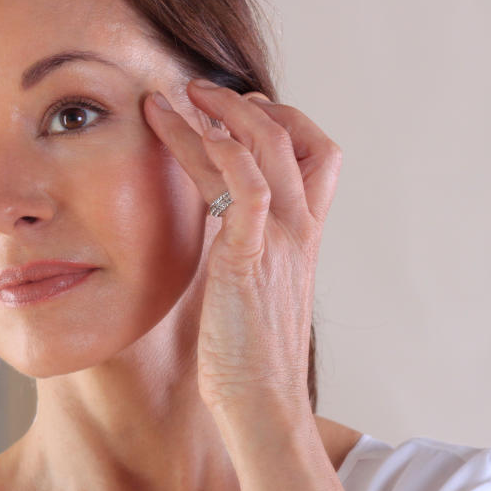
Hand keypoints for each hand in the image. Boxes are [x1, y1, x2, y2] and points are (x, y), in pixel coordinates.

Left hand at [142, 79, 341, 412]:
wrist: (262, 402)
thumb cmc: (251, 353)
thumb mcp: (253, 286)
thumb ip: (244, 246)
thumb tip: (220, 224)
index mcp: (301, 234)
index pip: (312, 153)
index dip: (277, 121)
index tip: (234, 110)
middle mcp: (298, 228)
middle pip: (292, 136)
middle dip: (244, 103)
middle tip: (199, 89)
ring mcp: (280, 240)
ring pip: (266, 149)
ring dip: (221, 113)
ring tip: (179, 95)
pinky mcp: (251, 257)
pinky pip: (248, 188)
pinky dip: (223, 152)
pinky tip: (191, 131)